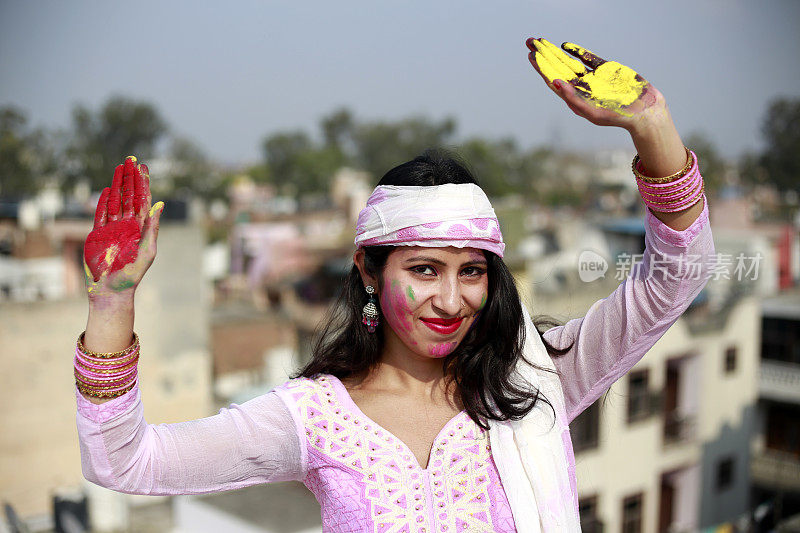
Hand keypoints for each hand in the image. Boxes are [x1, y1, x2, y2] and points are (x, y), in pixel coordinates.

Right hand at [83, 156, 163, 299]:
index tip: (144, 168)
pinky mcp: (98, 234)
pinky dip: (104, 201)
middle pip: (129, 196)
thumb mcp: (148, 250)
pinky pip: (101, 214)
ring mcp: (112, 229)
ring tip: (120, 167)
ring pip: (116, 201)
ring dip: (118, 184)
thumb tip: (160, 205)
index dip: (143, 184)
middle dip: (131, 178)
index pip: (143, 201)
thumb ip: (153, 228)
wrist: (111, 289)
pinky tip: (108, 189)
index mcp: (141, 228)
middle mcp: (127, 226)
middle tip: (131, 160)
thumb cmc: (133, 274)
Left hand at [526, 38, 666, 130]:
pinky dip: (576, 52)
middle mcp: (581, 86)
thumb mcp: (592, 112)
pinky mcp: (606, 69)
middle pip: (557, 67)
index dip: (542, 67)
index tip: (532, 55)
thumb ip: (573, 98)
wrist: (644, 111)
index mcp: (575, 97)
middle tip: (529, 42)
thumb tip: (555, 82)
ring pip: (569, 61)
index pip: (553, 79)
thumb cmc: (617, 116)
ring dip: (555, 52)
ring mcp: (593, 77)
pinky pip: (588, 58)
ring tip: (540, 41)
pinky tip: (565, 46)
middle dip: (543, 55)